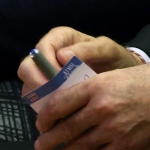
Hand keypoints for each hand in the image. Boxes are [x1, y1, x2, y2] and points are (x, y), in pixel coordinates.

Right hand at [19, 27, 142, 93]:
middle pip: (26, 67)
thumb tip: (61, 56)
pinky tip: (60, 111)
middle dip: (37, 82)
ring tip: (60, 104)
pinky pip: (36, 98)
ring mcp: (45, 73)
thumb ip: (90, 49)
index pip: (41, 49)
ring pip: (28, 85)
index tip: (59, 79)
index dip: (45, 65)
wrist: (122, 76)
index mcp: (60, 38)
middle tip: (54, 95)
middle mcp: (48, 54)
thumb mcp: (108, 50)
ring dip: (40, 96)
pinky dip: (44, 105)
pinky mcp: (48, 90)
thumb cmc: (114, 58)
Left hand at [34, 62, 149, 149]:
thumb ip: (97, 88)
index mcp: (99, 86)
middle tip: (42, 145)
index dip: (45, 116)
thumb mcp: (121, 74)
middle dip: (48, 141)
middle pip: (64, 129)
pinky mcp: (124, 146)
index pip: (59, 104)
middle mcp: (101, 109)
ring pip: (76, 148)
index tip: (43, 122)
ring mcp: (112, 130)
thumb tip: (74, 104)